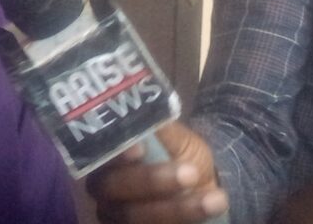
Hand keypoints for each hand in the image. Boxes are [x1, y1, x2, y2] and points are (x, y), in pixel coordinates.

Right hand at [85, 121, 227, 222]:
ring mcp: (116, 215)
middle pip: (113, 188)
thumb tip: (147, 101)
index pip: (97, 152)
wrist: (201, 184)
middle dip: (151, 181)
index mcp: (104, 154)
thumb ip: (158, 126)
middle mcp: (103, 187)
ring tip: (215, 198)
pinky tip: (210, 210)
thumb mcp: (175, 136)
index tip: (140, 149)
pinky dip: (182, 221)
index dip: (116, 153)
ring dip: (177, 209)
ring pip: (135, 216)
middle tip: (190, 173)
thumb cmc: (180, 153)